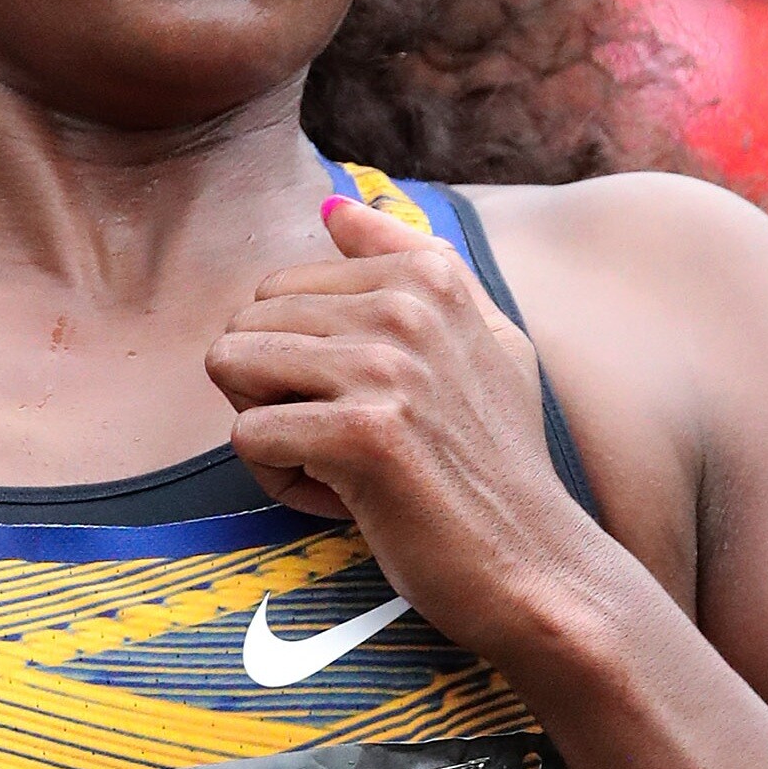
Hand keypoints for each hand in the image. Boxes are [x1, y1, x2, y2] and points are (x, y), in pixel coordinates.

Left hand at [205, 194, 580, 651]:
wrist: (536, 565)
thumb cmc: (496, 462)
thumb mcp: (480, 338)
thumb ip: (410, 260)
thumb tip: (333, 204)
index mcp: (429, 273)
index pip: (278, 287)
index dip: (301, 358)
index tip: (366, 402)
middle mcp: (408, 306)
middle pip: (245, 324)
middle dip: (271, 391)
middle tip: (342, 439)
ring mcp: (386, 367)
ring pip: (232, 368)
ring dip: (269, 431)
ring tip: (336, 463)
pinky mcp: (363, 434)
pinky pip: (247, 436)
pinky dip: (278, 480)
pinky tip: (340, 498)